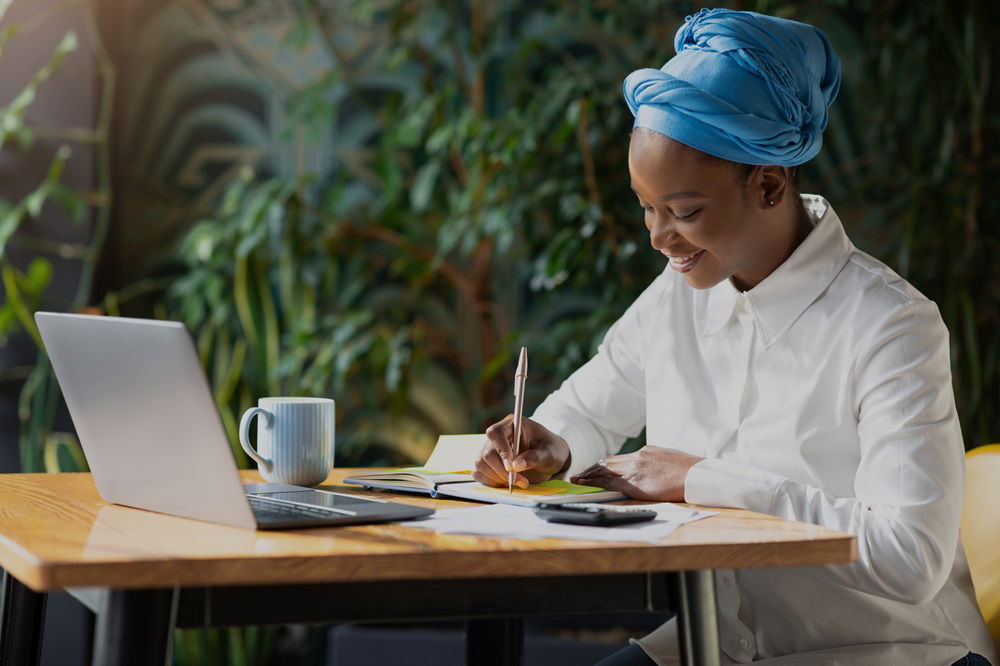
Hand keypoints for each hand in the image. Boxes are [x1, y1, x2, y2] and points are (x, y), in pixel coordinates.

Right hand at [473, 415, 570, 487]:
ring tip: (517, 482)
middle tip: (521, 482)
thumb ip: (534, 457)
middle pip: (487, 453)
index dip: (501, 451)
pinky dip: (490, 482)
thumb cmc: (551, 449)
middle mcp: (498, 436)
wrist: (550, 457)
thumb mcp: (550, 452)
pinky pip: (479, 473)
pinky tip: (505, 483)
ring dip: (497, 478)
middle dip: (502, 471)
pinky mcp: (487, 463)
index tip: (511, 468)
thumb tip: (516, 465)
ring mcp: (490, 449)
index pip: (496, 434)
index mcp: (512, 424)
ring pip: (480, 464)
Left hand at [570, 446, 702, 501]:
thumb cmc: (690, 471)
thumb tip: (652, 468)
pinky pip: (609, 482)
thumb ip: (656, 462)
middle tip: (580, 473)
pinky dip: (594, 483)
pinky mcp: (635, 483)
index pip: (620, 458)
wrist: (697, 475)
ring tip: (577, 479)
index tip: (596, 467)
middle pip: (608, 462)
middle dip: (592, 468)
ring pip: (604, 470)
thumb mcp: (669, 460)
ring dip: (588, 475)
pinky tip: (585, 484)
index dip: (605, 463)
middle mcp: (637, 457)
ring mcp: (635, 469)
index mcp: (646, 452)